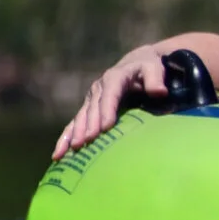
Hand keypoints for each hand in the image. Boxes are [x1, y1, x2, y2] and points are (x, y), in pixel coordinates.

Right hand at [52, 44, 173, 159]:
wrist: (135, 64)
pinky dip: (66, 138)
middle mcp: (98, 89)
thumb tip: (160, 92)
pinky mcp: (88, 109)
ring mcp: (91, 99)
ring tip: (72, 150)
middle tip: (87, 143)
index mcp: (114, 78)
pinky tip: (59, 154)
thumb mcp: (154, 69)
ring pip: (81, 118)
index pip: (110, 95)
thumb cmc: (148, 68)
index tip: (106, 127)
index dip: (107, 111)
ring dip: (75, 134)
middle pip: (93, 109)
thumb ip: (156, 80)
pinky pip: (74, 124)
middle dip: (89, 126)